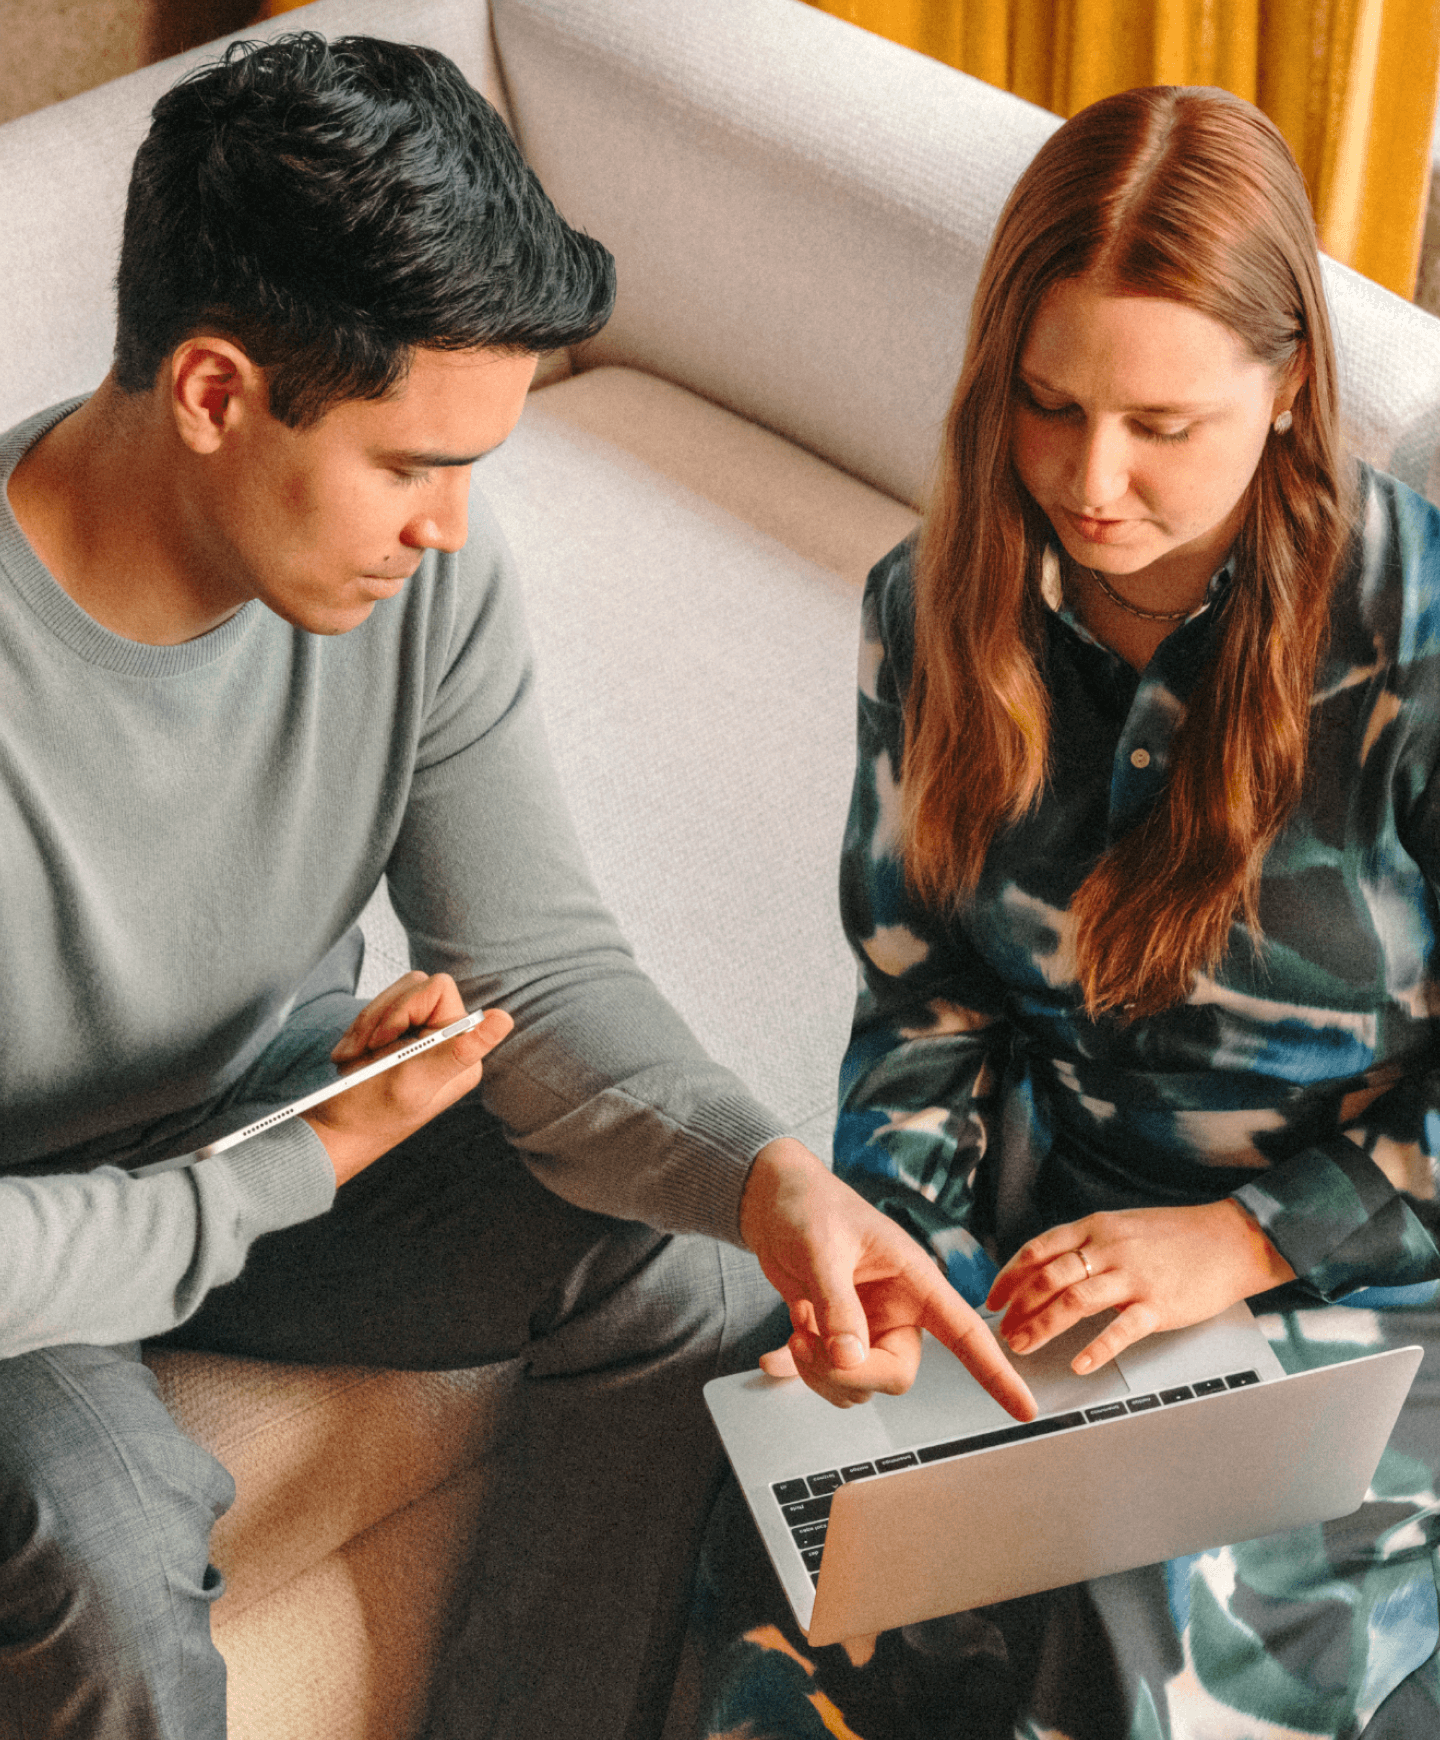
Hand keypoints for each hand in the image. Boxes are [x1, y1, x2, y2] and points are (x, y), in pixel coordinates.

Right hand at [304, 971, 512, 1185]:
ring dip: (366, 1026)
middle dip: (379, 1018)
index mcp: (462, 1051)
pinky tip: (351, 1058)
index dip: (404, 1007)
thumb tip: (504, 1019)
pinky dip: (358, 1032)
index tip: (383, 1042)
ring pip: (393, 996)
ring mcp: (422, 1037)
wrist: (332, 1132)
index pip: (438, 989)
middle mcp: (448, 1042)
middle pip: (413, 986)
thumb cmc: (368, 1113)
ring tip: (354, 1058)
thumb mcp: (415, 1080)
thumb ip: (461, 1049)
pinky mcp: (398, 1037)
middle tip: (365, 1052)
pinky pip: (378, 1011)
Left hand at [739, 1138, 1034, 1418]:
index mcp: (914, 1280)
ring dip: (820, 1370)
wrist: (773, 1198)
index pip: (965, 1332)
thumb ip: (838, 1304)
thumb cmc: (809, 1205)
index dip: (995, 1373)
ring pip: (858, 1381)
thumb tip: (850, 1359)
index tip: (1024, 1409)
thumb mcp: (822, 1249)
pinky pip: (824, 1371)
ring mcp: (866, 1324)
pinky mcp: (835, 1331)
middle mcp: (896, 1308)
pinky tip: (774, 1360)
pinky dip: (796, 1369)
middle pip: (895, 1374)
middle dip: (850, 1373)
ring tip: (797, 1328)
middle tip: (808, 1342)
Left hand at [986, 1200, 1295, 1373]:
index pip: (1037, 1250)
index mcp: (1095, 1228)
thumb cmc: (1176, 1235)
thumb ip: (1087, 1244)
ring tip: (1022, 1346)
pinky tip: (1078, 1364)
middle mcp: (1108, 1249)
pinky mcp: (1158, 1305)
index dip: (1009, 1276)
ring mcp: (1133, 1277)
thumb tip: (1049, 1266)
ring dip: (1041, 1327)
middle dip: (1017, 1307)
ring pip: (1073, 1302)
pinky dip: (1095, 1349)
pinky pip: (1120, 1330)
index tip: (994, 1297)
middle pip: (1047, 1278)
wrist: (1230, 1239)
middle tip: (1002, 1330)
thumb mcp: (1122, 1226)